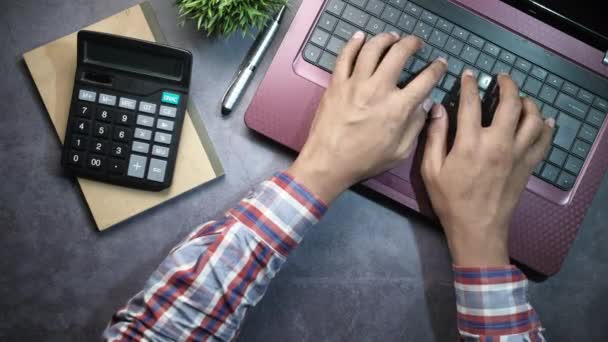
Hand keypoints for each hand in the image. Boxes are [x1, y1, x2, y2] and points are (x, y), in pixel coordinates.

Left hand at [288, 31, 446, 202]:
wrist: (329, 162)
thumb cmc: (365, 161)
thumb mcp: (400, 151)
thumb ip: (416, 126)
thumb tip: (426, 104)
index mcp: (398, 108)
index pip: (425, 79)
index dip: (437, 68)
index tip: (440, 63)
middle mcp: (378, 90)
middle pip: (399, 54)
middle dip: (412, 43)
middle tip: (416, 43)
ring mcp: (355, 84)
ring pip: (372, 49)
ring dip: (385, 38)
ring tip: (392, 37)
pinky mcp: (336, 83)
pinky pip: (345, 56)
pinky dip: (353, 43)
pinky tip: (361, 37)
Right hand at [421, 72, 554, 266]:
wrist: (477, 229)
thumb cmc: (450, 201)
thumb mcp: (431, 170)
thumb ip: (434, 137)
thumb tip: (437, 108)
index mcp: (470, 143)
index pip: (471, 103)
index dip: (470, 85)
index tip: (470, 75)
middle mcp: (497, 142)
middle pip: (510, 104)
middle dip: (507, 85)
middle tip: (502, 78)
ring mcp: (517, 154)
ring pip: (532, 118)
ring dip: (528, 103)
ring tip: (521, 98)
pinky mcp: (528, 165)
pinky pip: (544, 140)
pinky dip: (546, 127)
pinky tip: (543, 120)